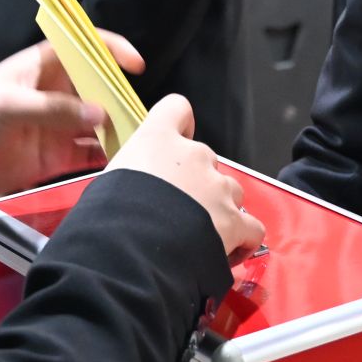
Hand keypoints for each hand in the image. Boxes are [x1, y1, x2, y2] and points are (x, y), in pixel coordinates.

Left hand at [0, 32, 144, 194]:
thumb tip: (101, 115)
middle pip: (98, 88)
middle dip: (119, 97)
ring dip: (118, 129)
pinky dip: (106, 156)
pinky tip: (122, 158)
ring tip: (137, 137)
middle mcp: (58, 92)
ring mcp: (60, 125)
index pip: (83, 47)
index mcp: (44, 66)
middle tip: (139, 111)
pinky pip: (90, 154)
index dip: (111, 49)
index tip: (135, 64)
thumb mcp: (11, 103)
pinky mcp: (58, 155)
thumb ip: (55, 109)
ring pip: (99, 123)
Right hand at [111, 95, 263, 260]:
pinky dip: (243, 239)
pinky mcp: (235, 220)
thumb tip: (135, 192)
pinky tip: (229, 252)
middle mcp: (194, 155)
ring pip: (231, 192)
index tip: (178, 141)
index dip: (181, 125)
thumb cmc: (110, 215)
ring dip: (220, 210)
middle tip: (179, 211)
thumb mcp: (110, 181)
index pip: (176, 108)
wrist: (131, 249)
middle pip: (206, 161)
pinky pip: (251, 227)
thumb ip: (132, 175)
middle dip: (197, 183)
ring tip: (201, 236)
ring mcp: (218, 187)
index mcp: (157, 139)